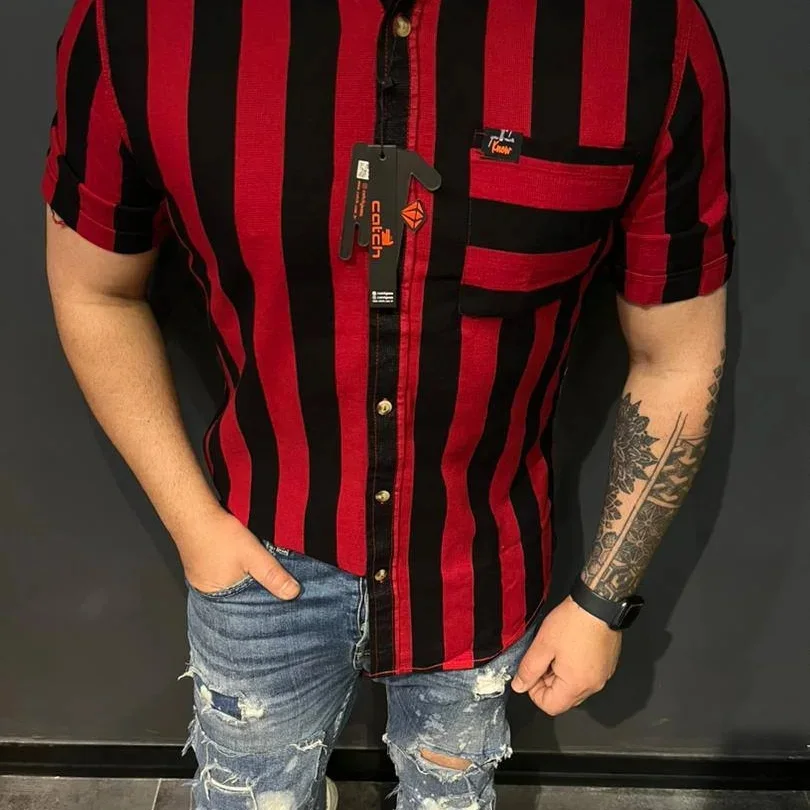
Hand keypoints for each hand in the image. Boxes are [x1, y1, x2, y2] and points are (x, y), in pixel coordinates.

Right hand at [178, 508, 299, 599]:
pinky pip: (224, 573)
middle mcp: (207, 591)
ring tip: (263, 575)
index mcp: (216, 598)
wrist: (193, 511)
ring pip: (232, 584)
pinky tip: (246, 562)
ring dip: (246, 579)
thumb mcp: (253, 555)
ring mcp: (202, 577)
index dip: (262, 605)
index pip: (244, 611)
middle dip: (256, 593)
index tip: (280, 603)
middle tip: (276, 587)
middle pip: (238, 598)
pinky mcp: (203, 564)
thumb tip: (292, 593)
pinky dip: (237, 570)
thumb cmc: (218, 534)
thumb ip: (273, 575)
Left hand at [512, 596, 620, 714]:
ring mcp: (603, 676)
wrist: (599, 603)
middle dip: (548, 682)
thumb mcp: (542, 645)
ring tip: (557, 650)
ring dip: (562, 674)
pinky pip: (587, 675)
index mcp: (576, 685)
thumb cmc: (573, 622)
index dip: (534, 691)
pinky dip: (576, 668)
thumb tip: (519, 686)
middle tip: (544, 657)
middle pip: (564, 698)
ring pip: (576, 687)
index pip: (550, 706)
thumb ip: (529, 669)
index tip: (532, 672)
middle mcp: (593, 685)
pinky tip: (571, 647)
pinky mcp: (608, 664)